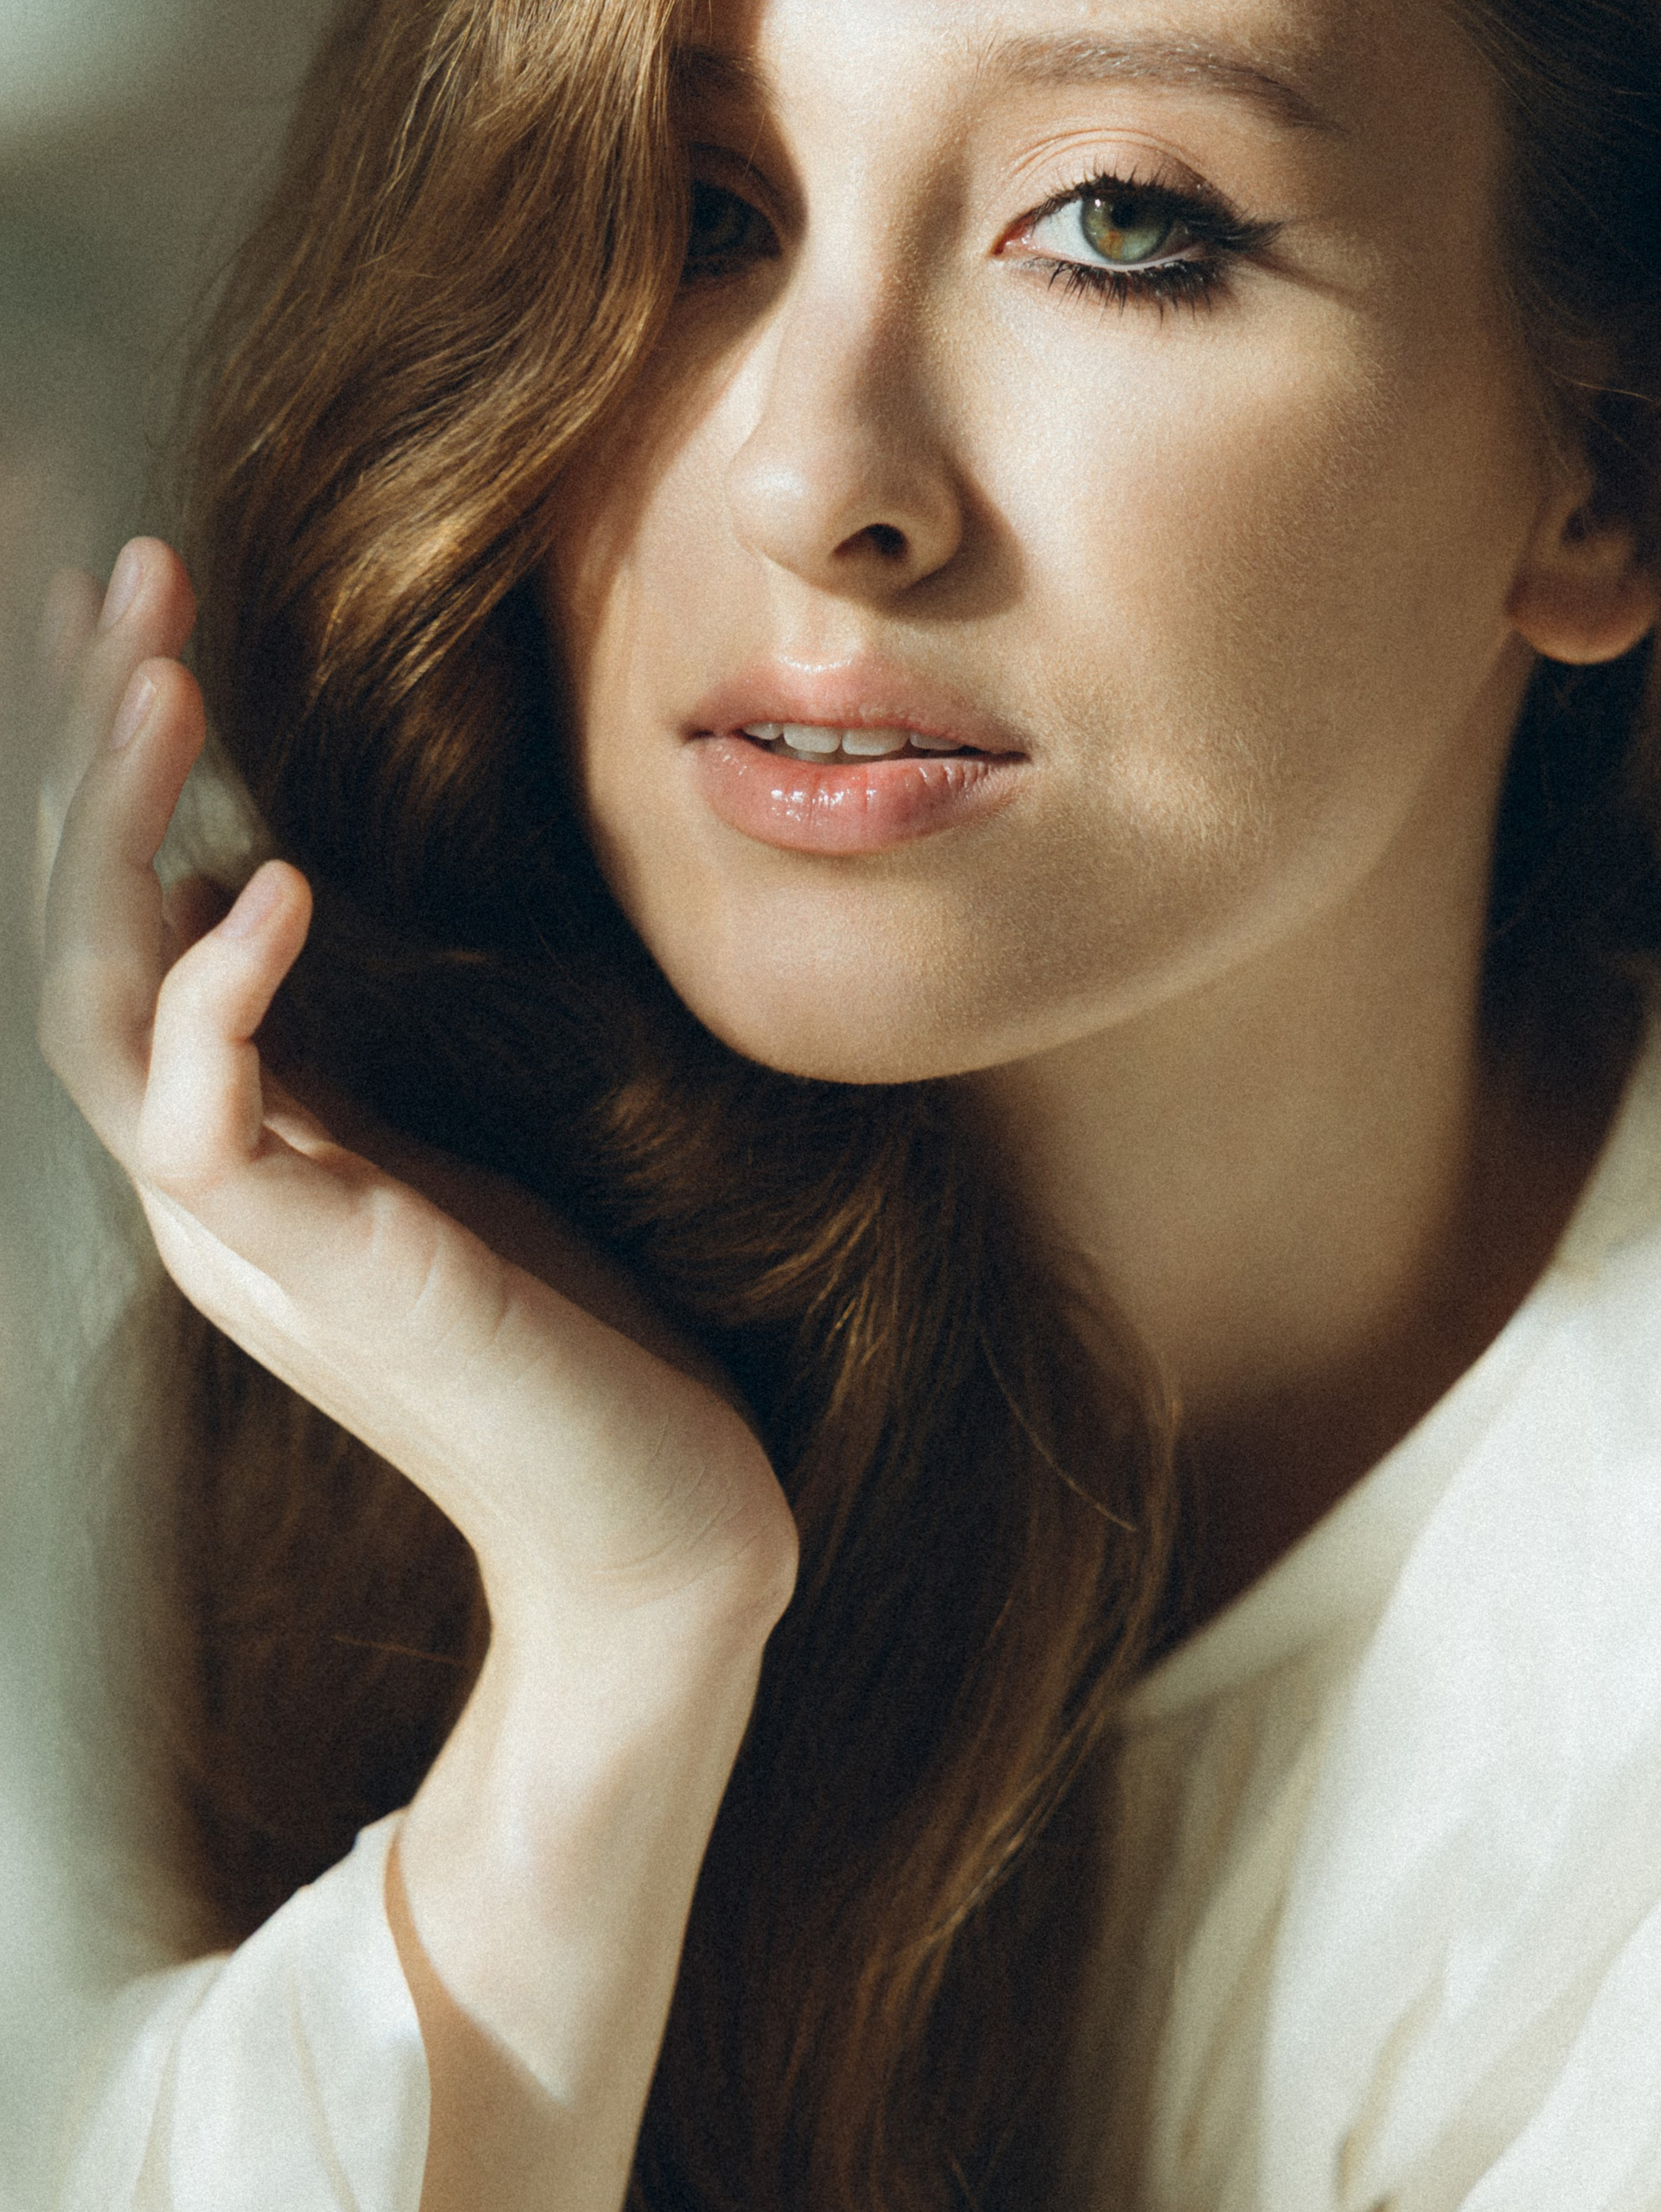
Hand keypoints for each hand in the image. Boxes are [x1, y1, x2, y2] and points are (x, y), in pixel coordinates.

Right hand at [37, 539, 797, 1655]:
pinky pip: (211, 1124)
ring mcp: (248, 1237)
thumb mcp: (439, 1147)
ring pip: (101, 1009)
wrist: (649, 1519)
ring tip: (157, 675)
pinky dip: (218, 996)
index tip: (139, 621)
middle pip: (83, 940)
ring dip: (115, 836)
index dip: (115, 773)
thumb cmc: (573, 1334)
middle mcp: (209, 1183)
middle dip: (88, 755)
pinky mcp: (326, 1277)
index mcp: (240, 1146)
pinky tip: (271, 880)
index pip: (131, 929)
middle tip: (125, 577)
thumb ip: (343, 1042)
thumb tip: (268, 880)